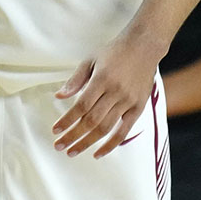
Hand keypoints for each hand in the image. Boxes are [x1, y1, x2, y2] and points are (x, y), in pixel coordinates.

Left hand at [52, 34, 162, 158]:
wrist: (144, 46)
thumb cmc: (114, 51)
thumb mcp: (91, 59)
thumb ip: (75, 80)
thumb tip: (58, 96)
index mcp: (102, 78)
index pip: (81, 106)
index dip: (67, 120)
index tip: (55, 130)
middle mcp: (116, 91)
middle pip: (91, 120)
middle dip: (73, 136)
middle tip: (59, 146)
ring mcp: (128, 101)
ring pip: (105, 128)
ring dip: (87, 142)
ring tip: (73, 151)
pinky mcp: (139, 107)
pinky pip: (124, 131)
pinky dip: (110, 145)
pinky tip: (98, 153)